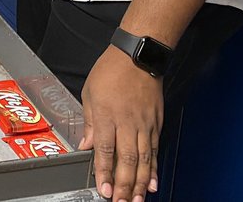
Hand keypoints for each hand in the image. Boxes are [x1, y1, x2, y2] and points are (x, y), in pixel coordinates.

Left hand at [80, 47, 162, 201]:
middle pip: (127, 160)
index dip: (105, 172)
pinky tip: (152, 182)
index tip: (104, 189)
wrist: (138, 56)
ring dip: (140, 183)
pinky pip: (154, 150)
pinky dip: (154, 168)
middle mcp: (127, 122)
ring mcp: (144, 124)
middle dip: (124, 185)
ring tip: (137, 200)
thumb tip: (86, 144)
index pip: (105, 149)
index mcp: (107, 115)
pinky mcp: (156, 123)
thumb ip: (89, 121)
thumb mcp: (89, 92)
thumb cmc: (111, 70)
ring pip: (143, 159)